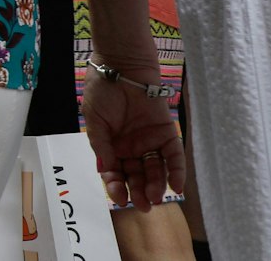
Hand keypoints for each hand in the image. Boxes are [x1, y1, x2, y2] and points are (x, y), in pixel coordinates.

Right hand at [84, 69, 186, 209]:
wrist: (121, 65)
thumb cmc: (102, 89)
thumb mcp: (94, 119)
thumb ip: (100, 145)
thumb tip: (104, 169)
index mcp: (111, 145)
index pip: (115, 172)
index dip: (116, 186)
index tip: (119, 199)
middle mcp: (131, 147)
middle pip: (137, 175)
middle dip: (139, 191)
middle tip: (143, 205)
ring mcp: (149, 141)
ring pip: (155, 169)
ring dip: (156, 185)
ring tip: (156, 197)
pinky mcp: (166, 133)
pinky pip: (174, 156)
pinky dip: (176, 171)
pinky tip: (176, 186)